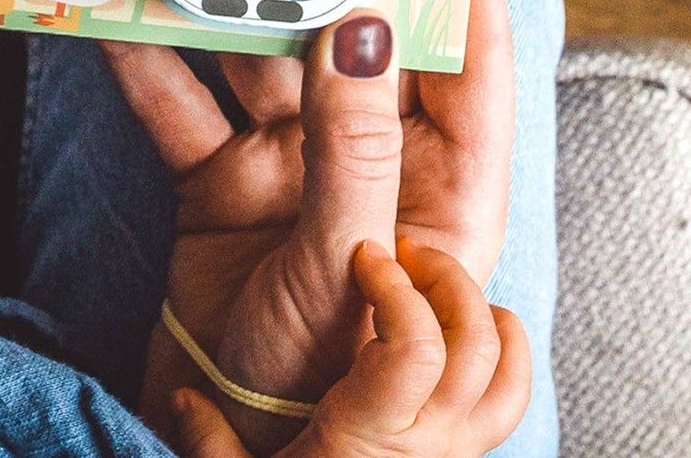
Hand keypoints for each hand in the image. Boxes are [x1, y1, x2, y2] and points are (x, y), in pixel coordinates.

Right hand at [105, 0, 513, 453]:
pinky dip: (145, 67)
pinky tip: (115, 20)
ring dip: (222, 10)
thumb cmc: (330, 380)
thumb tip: (366, 30)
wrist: (235, 448)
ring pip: (256, 64)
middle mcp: (367, 160)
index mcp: (441, 184)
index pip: (471, 63)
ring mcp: (288, 166)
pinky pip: (179, 107)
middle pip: (353, 46)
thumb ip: (358, 146)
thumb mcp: (349, 262)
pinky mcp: (217, 179)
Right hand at [170, 239, 530, 457]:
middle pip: (474, 343)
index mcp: (371, 439)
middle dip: (444, 278)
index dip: (395, 288)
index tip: (363, 255)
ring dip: (478, 306)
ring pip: (506, 368)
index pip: (416, 348)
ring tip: (433, 277)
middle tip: (400, 252)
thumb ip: (209, 442)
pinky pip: (509, 395)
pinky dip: (505, 347)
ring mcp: (457, 452)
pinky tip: (467, 321)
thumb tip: (181, 396)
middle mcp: (430, 445)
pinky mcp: (467, 456)